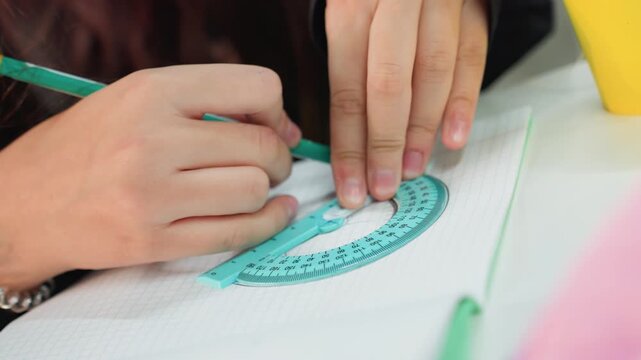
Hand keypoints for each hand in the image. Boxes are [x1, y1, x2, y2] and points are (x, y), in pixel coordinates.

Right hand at [0, 65, 300, 290]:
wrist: (21, 205)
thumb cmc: (86, 147)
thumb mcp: (136, 99)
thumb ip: (207, 103)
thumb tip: (287, 129)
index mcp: (151, 91)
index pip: (255, 87)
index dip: (276, 109)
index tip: (275, 126)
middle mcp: (152, 139)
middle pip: (262, 146)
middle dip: (278, 156)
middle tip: (270, 162)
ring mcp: (152, 194)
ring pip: (255, 189)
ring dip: (267, 191)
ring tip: (254, 188)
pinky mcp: (153, 241)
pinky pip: (237, 233)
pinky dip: (268, 224)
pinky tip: (274, 213)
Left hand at [326, 0, 488, 206]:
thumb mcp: (345, 12)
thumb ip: (345, 63)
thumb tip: (348, 137)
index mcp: (352, 7)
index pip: (348, 89)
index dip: (349, 145)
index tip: (351, 184)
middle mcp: (395, 2)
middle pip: (389, 85)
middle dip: (385, 145)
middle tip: (383, 185)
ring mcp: (439, 2)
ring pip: (432, 73)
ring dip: (422, 130)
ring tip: (412, 168)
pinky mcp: (473, 6)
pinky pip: (471, 56)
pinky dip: (463, 101)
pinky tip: (453, 137)